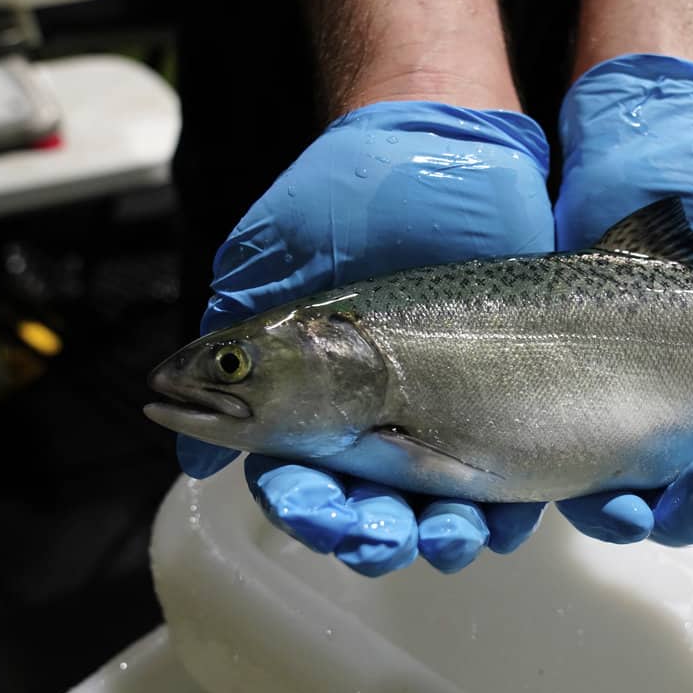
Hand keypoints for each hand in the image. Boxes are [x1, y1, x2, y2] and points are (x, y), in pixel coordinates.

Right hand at [178, 101, 555, 574]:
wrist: (451, 151)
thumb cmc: (350, 199)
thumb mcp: (274, 256)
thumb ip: (236, 339)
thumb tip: (173, 418)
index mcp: (314, 401)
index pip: (301, 478)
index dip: (304, 507)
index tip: (314, 512)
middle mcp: (381, 424)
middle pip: (371, 512)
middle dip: (373, 536)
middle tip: (381, 533)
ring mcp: (453, 422)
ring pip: (442, 516)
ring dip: (441, 542)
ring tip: (450, 535)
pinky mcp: (518, 412)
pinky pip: (519, 487)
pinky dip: (513, 518)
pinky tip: (508, 522)